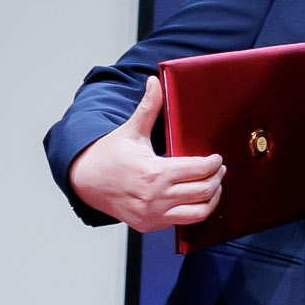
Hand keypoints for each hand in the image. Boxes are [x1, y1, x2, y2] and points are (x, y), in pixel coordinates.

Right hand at [66, 76, 225, 231]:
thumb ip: (149, 106)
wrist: (84, 181)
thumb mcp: (131, 129)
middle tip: (219, 170)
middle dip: (217, 179)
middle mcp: (155, 197)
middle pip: (204, 191)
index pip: (199, 170)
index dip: (214, 164)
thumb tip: (155, 80)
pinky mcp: (149, 225)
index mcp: (154, 172)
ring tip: (214, 185)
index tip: (217, 158)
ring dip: (212, 198)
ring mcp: (153, 214)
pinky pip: (183, 222)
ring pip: (199, 211)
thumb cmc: (109, 154)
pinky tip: (197, 198)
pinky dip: (195, 211)